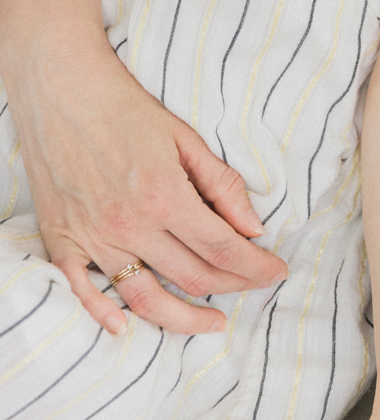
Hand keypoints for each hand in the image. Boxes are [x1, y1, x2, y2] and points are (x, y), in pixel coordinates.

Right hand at [8, 43, 287, 334]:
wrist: (62, 90)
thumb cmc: (125, 108)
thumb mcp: (184, 137)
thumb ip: (221, 184)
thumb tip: (254, 226)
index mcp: (165, 195)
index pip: (224, 248)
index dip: (256, 266)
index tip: (276, 271)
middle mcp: (130, 225)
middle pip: (194, 276)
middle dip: (235, 286)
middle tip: (254, 284)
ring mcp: (93, 239)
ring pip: (147, 299)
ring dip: (186, 319)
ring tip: (213, 322)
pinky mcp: (63, 242)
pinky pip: (84, 294)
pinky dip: (106, 317)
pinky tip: (127, 329)